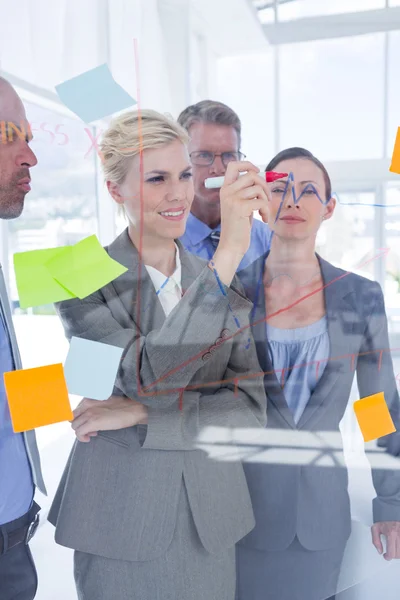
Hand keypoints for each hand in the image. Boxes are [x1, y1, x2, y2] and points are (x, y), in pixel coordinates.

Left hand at [71, 395, 147, 442]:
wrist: (133, 409)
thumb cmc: (123, 407)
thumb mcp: (105, 402)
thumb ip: (94, 407)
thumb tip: (89, 416)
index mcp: (89, 399)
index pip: (75, 411)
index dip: (80, 419)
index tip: (87, 423)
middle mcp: (86, 405)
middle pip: (73, 419)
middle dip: (79, 426)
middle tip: (89, 430)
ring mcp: (89, 413)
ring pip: (74, 426)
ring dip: (81, 432)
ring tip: (93, 433)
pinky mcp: (92, 423)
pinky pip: (79, 433)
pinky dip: (82, 438)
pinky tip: (90, 438)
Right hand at [212, 162, 269, 285]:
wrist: (231, 246)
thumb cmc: (238, 227)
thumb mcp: (240, 206)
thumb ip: (246, 192)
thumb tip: (262, 178)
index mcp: (225, 189)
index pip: (233, 165)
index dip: (248, 164)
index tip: (257, 171)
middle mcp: (227, 192)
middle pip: (251, 175)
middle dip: (264, 185)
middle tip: (267, 198)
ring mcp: (232, 199)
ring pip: (258, 189)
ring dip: (266, 200)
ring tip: (263, 212)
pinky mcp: (240, 208)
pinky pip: (261, 202)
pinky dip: (266, 210)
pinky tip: (263, 219)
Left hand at [371, 521, 399, 559]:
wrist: (391, 511)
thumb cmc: (384, 518)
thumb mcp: (375, 528)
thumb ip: (375, 540)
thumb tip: (379, 550)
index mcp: (391, 534)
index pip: (392, 553)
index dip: (387, 557)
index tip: (386, 556)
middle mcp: (399, 535)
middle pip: (398, 554)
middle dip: (392, 555)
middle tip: (389, 552)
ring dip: (398, 552)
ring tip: (394, 549)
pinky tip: (397, 546)